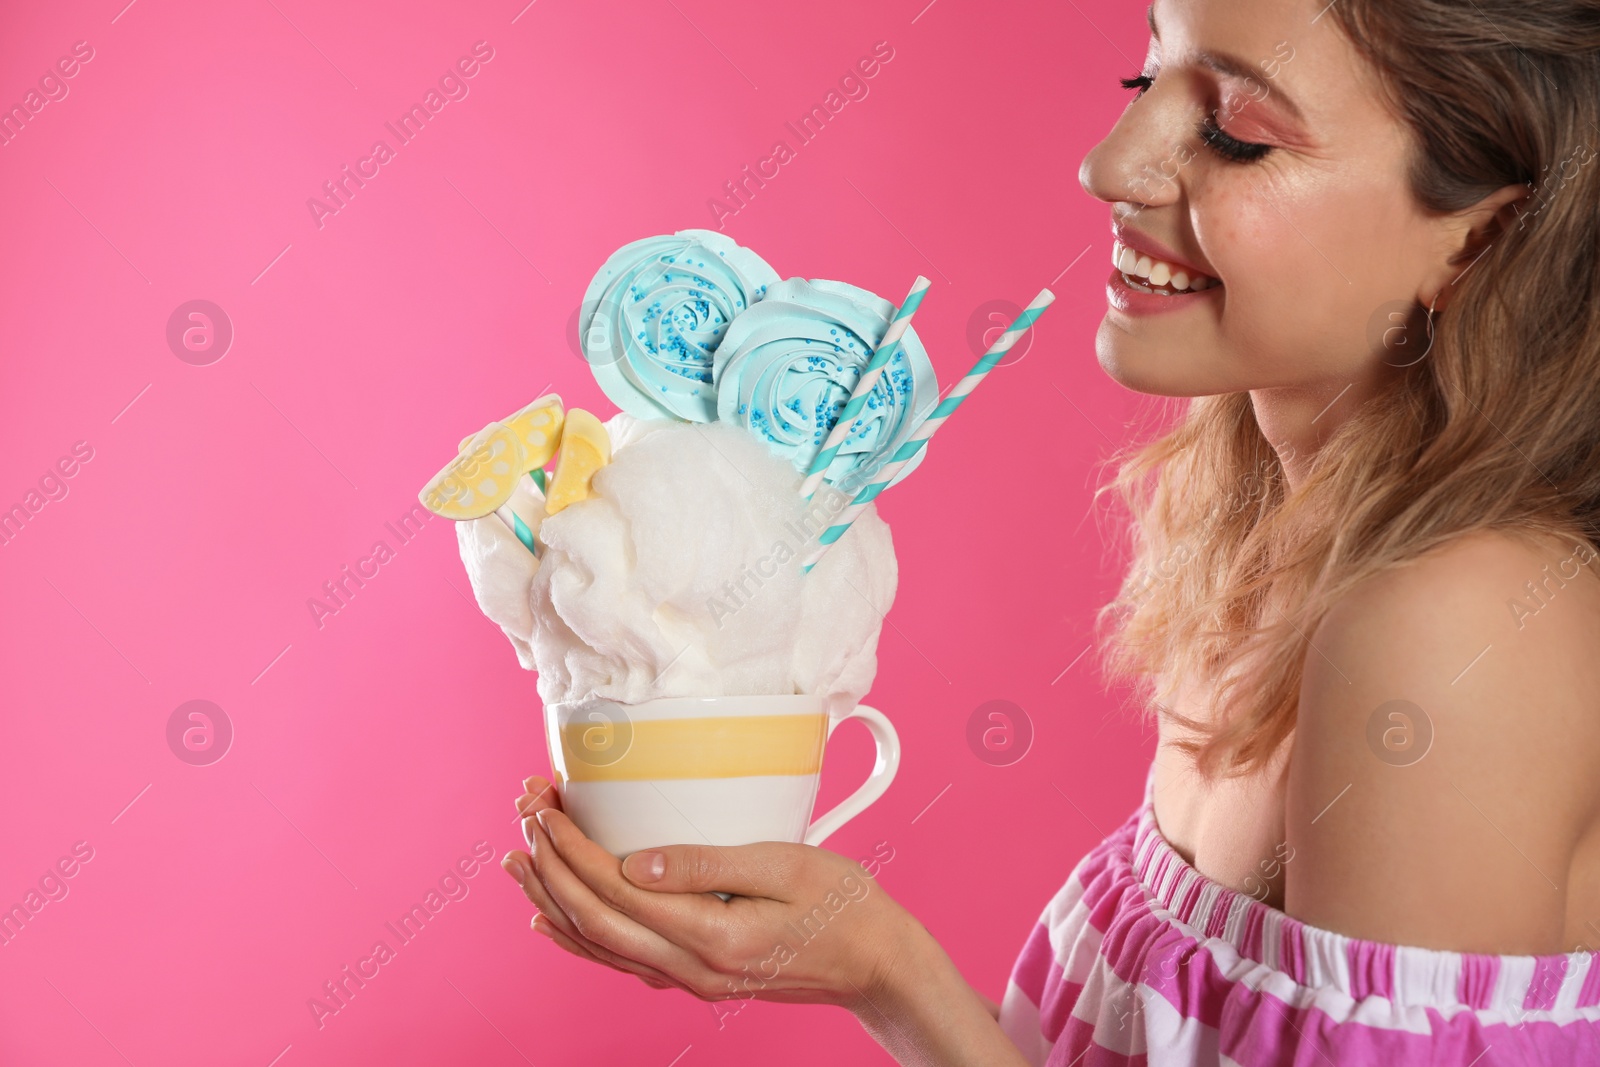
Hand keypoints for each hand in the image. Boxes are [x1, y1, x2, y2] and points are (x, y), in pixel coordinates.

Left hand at [501, 775, 1031, 1065]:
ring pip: (599, 946)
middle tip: (524, 814)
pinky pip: (621, 960)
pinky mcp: (696, 976)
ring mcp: (692, 980)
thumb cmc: (844, 904)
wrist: (877, 963)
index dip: (570, 847)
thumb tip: (635, 863)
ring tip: (517, 861)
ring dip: (552, 899)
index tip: (545, 805)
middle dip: (549, 865)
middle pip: (594, 921)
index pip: (616, 891)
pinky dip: (578, 937)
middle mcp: (693, 968)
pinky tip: (553, 920)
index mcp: (713, 935)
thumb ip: (709, 864)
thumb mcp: (787, 865)